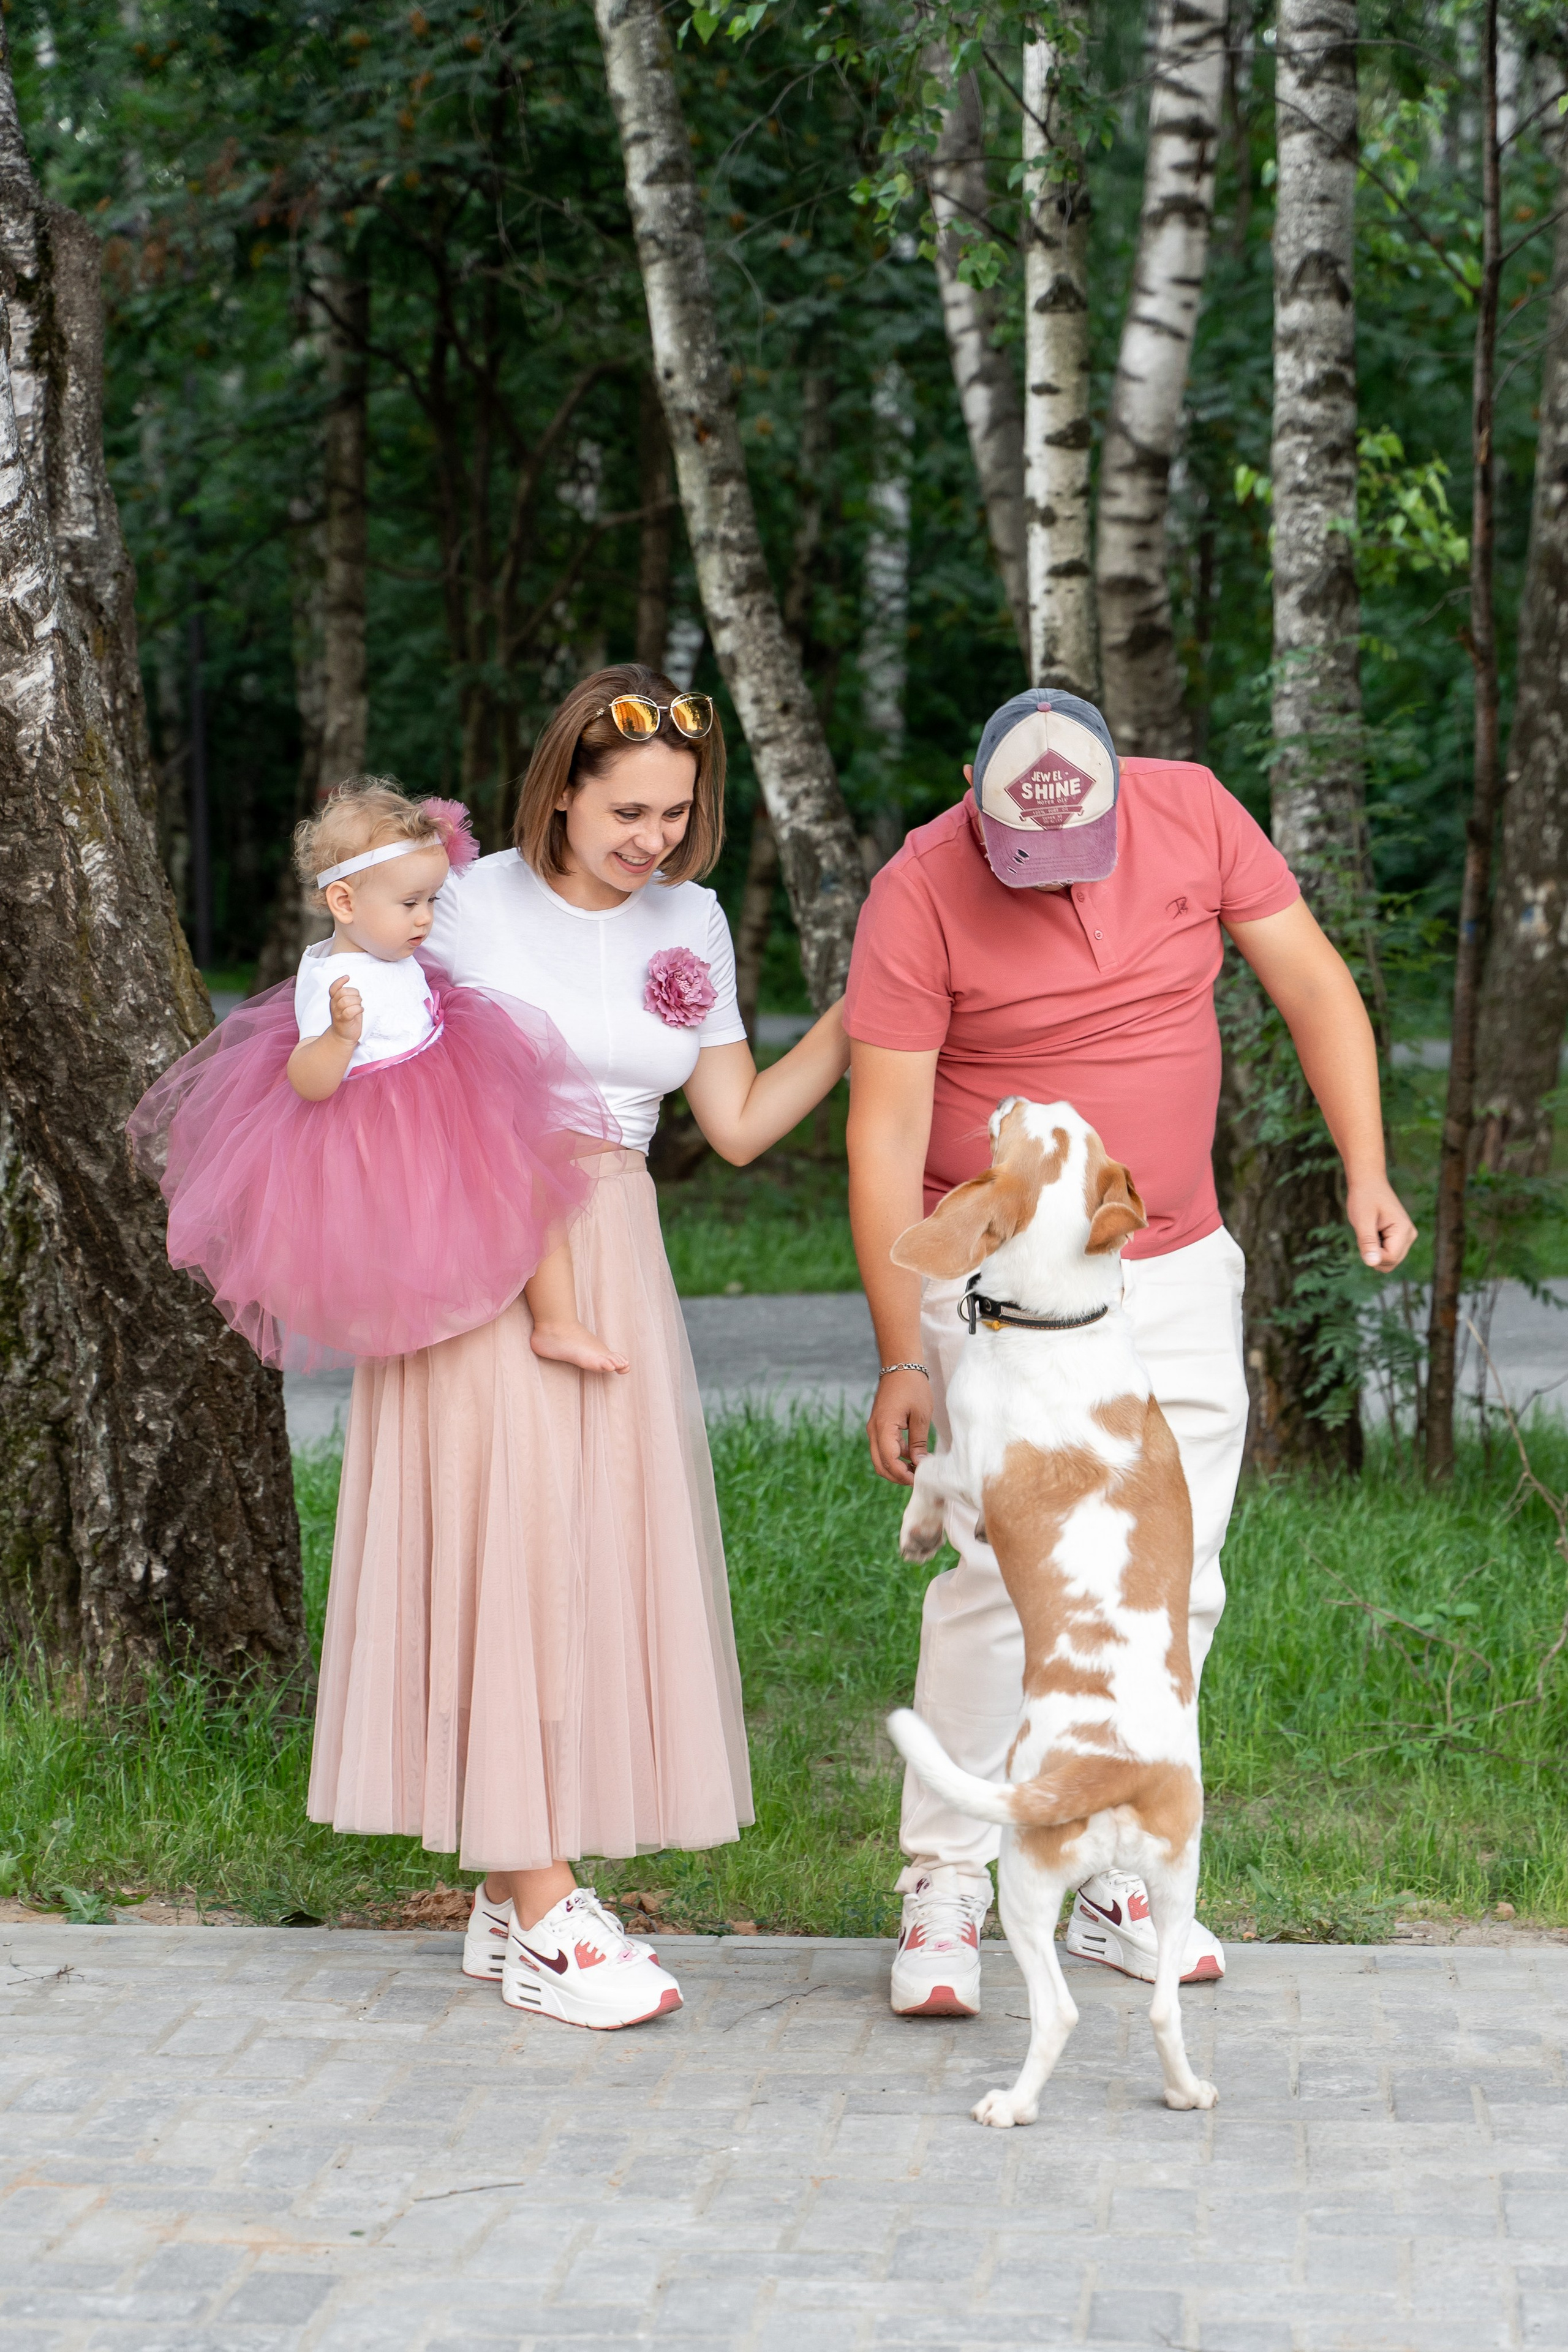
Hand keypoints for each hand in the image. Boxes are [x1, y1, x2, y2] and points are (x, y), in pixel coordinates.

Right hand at [328, 976, 363, 1043]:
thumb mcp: (347, 1005)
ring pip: (345, 1001)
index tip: (347, 977)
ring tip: (359, 1006)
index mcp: (335, 1000)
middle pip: (342, 993)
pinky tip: (361, 1011)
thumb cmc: (348, 1019)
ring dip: (356, 1002)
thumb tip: (354, 990)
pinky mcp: (343, 1020)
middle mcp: (334, 1005)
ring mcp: (338, 1013)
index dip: (340, 981)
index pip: (334, 988)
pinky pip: (349, 1011)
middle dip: (354, 994)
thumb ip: (348, 997)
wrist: (344, 1036)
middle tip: (358, 1000)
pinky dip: (358, 1009)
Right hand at [867, 1366, 932, 1487]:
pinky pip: (883, 1448)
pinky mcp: (878, 1426)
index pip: (889, 1461)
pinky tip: (913, 1456)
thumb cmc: (913, 1386)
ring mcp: (874, 1428)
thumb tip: (920, 1464)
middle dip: (897, 1476)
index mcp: (883, 1427)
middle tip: (918, 1479)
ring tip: (917, 1469)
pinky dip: (895, 1457)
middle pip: (880, 1464)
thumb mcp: (921, 1416)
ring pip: (880, 1458)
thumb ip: (919, 1442)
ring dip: (896, 1467)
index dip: (903, 1475)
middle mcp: (874, 1430)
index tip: (919, 1479)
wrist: (900, 1365)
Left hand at [1346, 1177, 1416, 1271]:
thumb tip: (1372, 1263)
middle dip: (1373, 1253)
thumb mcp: (1362, 1220)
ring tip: (1370, 1230)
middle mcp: (1410, 1236)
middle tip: (1366, 1232)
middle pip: (1390, 1263)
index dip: (1372, 1254)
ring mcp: (1407, 1237)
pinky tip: (1373, 1230)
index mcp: (1404, 1231)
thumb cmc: (1364, 1198)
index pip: (1389, 1258)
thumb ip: (1368, 1242)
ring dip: (1374, 1250)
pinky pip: (1387, 1253)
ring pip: (1388, 1260)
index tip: (1364, 1236)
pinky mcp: (1401, 1237)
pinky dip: (1376, 1247)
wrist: (1369, 1182)